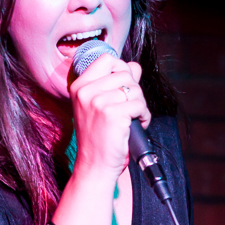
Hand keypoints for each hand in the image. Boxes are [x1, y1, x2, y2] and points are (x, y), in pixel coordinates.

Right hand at [68, 52, 150, 183]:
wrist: (94, 166)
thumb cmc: (98, 138)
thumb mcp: (100, 106)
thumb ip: (116, 83)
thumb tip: (135, 67)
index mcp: (80, 86)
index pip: (107, 59)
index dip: (122, 69)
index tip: (124, 87)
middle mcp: (86, 92)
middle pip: (125, 73)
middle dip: (135, 91)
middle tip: (130, 109)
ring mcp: (98, 102)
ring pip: (135, 89)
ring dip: (141, 105)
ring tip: (133, 118)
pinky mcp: (112, 114)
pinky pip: (140, 105)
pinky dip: (144, 116)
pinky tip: (137, 125)